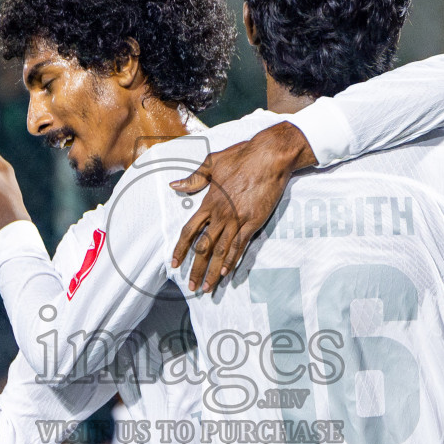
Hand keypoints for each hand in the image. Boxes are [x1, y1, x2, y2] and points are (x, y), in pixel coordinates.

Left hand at [170, 121, 314, 293]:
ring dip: (213, 271)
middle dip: (196, 269)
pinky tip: (227, 272)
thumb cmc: (242, 156)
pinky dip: (232, 260)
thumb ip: (194, 178)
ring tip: (207, 288)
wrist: (270, 156)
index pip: (190, 230)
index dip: (181, 249)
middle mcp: (221, 214)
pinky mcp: (254, 221)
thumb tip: (174, 185)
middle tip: (191, 287)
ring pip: (221, 251)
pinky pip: (240, 245)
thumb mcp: (212, 163)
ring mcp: (237, 219)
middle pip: (203, 247)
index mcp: (209, 202)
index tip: (174, 263)